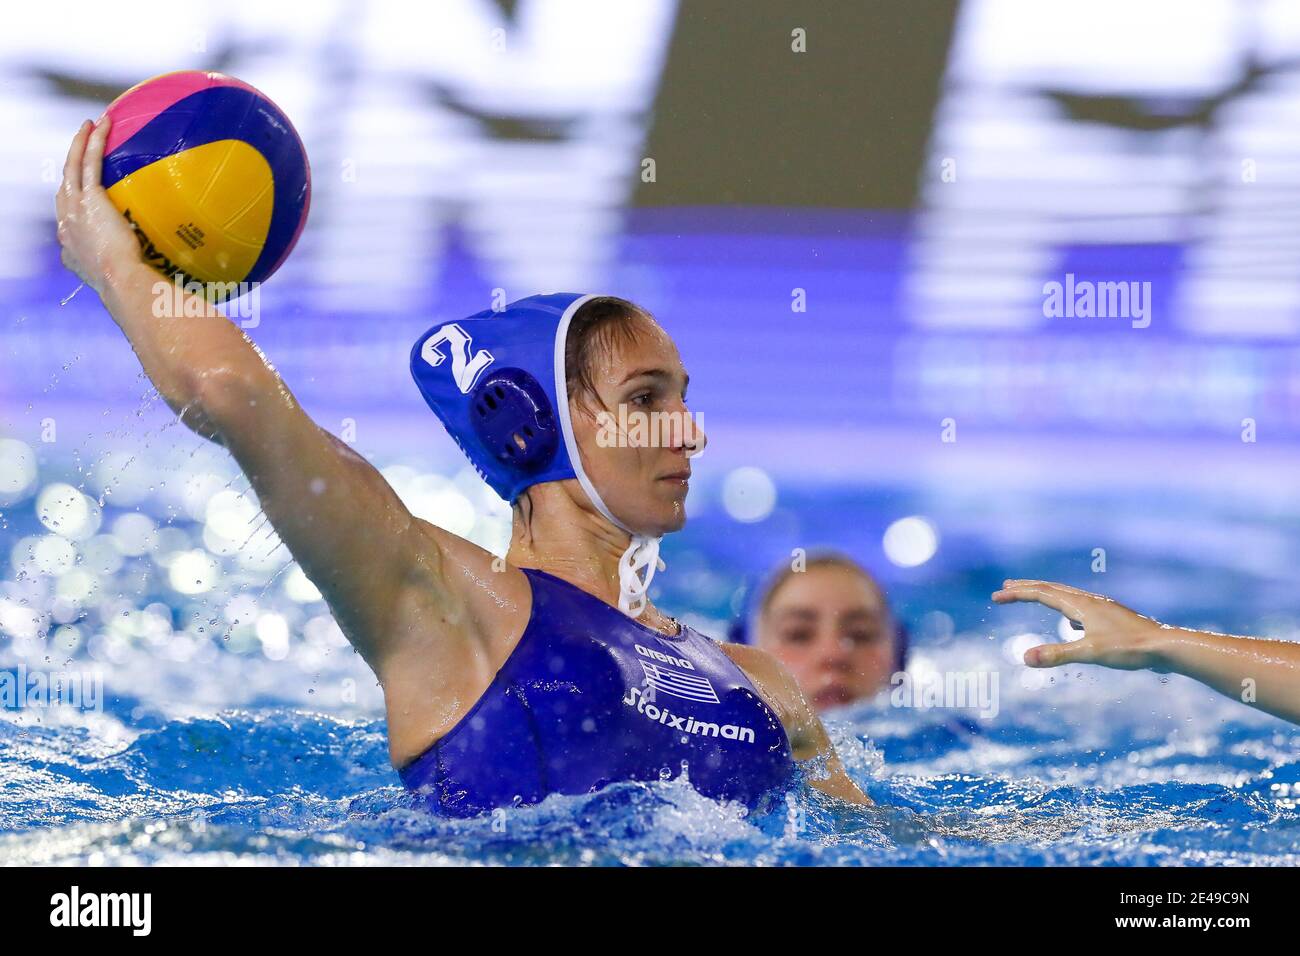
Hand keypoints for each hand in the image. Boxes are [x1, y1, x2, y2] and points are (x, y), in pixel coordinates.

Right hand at [55, 117, 143, 294]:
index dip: (72, 200)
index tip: (82, 191)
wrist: (121, 281)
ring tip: (89, 126)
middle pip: (64, 186)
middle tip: (80, 147)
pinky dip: (92, 142)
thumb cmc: (129, 286)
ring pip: (71, 168)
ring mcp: (73, 209)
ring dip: (79, 144)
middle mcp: (65, 225)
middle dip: (70, 165)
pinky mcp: (88, 198)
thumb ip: (130, 267)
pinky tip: (100, 125)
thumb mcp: (122, 277)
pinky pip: (88, 163)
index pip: (68, 216)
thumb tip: (155, 273)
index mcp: (71, 245)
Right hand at [991, 579, 1168, 670]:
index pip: (1041, 594)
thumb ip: (1057, 654)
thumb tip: (1024, 657)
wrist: (1166, 646)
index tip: (996, 596)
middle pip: (1052, 588)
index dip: (1017, 594)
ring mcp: (1102, 608)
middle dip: (1027, 587)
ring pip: (1067, 595)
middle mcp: (1089, 601)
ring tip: (1034, 597)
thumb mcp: (1090, 653)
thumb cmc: (1130, 649)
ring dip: (1045, 594)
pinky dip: (1065, 607)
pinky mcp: (1111, 618)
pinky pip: (1080, 607)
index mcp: (1081, 605)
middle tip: (1006, 587)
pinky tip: (1072, 623)